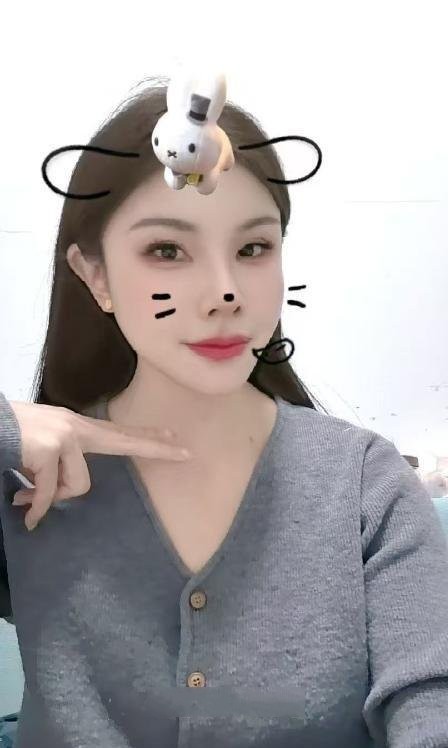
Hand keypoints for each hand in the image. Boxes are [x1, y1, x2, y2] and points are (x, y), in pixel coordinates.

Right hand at [8, 400, 191, 530]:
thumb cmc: (9, 438)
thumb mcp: (40, 452)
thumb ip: (58, 468)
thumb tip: (55, 499)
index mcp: (74, 427)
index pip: (118, 432)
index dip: (147, 438)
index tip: (175, 440)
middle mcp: (75, 427)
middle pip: (124, 440)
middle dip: (156, 448)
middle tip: (188, 453)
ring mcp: (64, 436)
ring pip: (77, 485)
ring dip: (51, 497)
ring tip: (26, 496)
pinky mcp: (50, 449)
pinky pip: (50, 493)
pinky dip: (38, 507)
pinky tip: (26, 512)